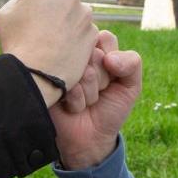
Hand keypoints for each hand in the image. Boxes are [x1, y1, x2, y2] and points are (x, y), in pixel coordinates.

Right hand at [0, 0, 97, 104]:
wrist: (36, 73)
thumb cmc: (16, 43)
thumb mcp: (3, 14)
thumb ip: (18, 1)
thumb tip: (28, 1)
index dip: (36, 1)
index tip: (32, 16)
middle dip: (57, 9)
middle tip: (45, 29)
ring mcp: (85, 14)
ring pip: (77, 15)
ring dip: (69, 24)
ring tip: (54, 43)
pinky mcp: (93, 32)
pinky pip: (85, 32)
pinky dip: (77, 39)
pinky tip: (64, 51)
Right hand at [50, 30, 141, 169]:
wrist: (90, 139)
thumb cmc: (110, 108)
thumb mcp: (130, 86)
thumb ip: (132, 63)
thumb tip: (110, 58)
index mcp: (93, 46)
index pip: (105, 38)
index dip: (112, 62)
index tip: (110, 78)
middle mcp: (74, 52)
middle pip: (94, 54)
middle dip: (101, 80)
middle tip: (96, 93)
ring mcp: (58, 67)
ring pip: (83, 70)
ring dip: (89, 93)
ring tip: (84, 101)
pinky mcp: (45, 82)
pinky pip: (70, 86)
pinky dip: (77, 102)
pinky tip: (71, 107)